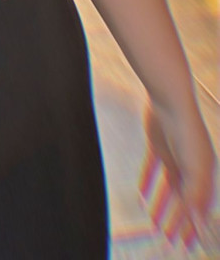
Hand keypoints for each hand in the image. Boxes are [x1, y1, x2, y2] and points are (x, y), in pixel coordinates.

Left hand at [138, 95, 216, 251]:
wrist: (170, 102)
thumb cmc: (188, 133)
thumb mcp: (194, 169)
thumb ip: (194, 196)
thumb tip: (197, 223)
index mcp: (204, 173)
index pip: (200, 205)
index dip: (194, 224)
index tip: (189, 243)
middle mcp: (191, 165)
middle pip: (184, 198)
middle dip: (178, 218)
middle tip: (170, 238)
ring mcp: (174, 155)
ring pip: (169, 186)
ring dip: (163, 204)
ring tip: (155, 221)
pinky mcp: (158, 145)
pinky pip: (153, 168)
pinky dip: (148, 181)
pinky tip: (141, 193)